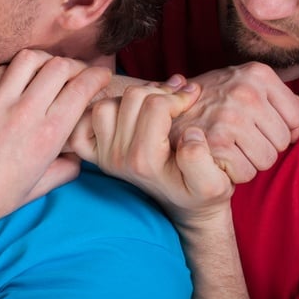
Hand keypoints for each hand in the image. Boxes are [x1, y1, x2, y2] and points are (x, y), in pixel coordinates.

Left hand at [0, 49, 110, 230]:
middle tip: (76, 73)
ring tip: (46, 70)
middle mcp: (24, 112)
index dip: (97, 77)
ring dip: (44, 60)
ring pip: (29, 59)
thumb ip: (64, 170)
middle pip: (59, 66)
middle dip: (75, 65)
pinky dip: (14, 71)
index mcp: (47, 135)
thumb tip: (76, 157)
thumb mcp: (38, 188)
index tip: (101, 77)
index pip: (81, 88)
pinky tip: (15, 82)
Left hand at [70, 76, 233, 223]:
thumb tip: (188, 133)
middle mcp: (119, 158)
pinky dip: (102, 112)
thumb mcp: (214, 184)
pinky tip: (127, 111)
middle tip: (178, 94)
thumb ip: (201, 160)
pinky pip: (85, 123)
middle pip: (131, 98)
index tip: (193, 96)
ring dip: (132, 97)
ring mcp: (105, 156)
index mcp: (146, 161)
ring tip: (156, 100)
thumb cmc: (201, 193)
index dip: (179, 95)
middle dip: (159, 90)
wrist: (186, 208)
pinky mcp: (98, 155)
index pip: (156, 105)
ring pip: (107, 104)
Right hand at [172, 62, 298, 182]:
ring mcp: (230, 117)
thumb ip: (275, 97)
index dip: (280, 127)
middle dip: (265, 145)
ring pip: (268, 159)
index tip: (258, 126)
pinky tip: (219, 158)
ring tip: (230, 147)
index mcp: (256, 73)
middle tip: (240, 138)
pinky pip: (247, 172)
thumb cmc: (208, 102)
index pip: (296, 116)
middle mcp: (245, 91)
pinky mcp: (217, 143)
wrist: (163, 114)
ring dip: (250, 161)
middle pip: (282, 140)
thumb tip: (297, 127)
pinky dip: (235, 173)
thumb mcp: (241, 83)